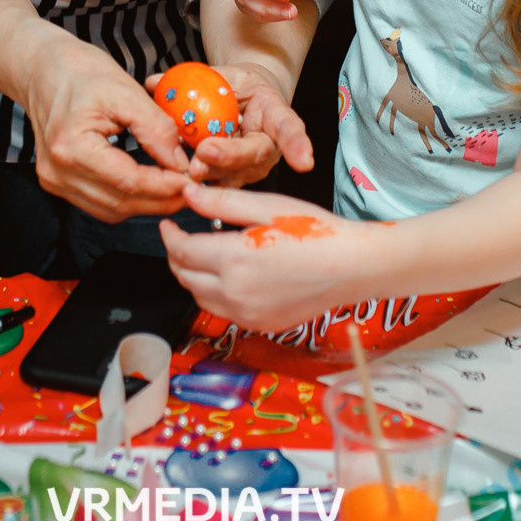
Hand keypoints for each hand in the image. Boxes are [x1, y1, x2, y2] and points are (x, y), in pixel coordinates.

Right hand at [25, 36, 188, 222]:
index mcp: (71, 147)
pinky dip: (127, 199)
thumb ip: (156, 128)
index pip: (128, 182)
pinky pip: (99, 203)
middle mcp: (57, 171)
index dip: (165, 185)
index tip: (192, 180)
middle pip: (120, 203)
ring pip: (111, 210)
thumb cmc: (80, 72)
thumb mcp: (126, 91)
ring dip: (146, 204)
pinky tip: (148, 185)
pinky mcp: (57, 182)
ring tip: (174, 186)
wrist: (43, 68)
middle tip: (192, 188)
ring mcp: (54, 180)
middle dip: (161, 200)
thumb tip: (181, 163)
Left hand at [151, 59, 312, 188]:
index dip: (297, 145)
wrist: (242, 104)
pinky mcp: (233, 181)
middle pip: (254, 156)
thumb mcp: (222, 75)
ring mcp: (251, 168)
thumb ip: (193, 79)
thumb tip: (153, 82)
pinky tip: (181, 181)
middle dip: (229, 157)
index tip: (303, 162)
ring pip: (234, 176)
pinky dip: (198, 184)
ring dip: (210, 174)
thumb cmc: (237, 88)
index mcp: (274, 114)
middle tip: (205, 152)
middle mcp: (268, 147)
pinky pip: (217, 185)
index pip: (289, 127)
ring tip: (189, 170)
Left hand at [160, 183, 389, 331]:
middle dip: (176, 257)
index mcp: (234, 260)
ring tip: (203, 256)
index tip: (169, 225)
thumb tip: (188, 195)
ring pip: (200, 298)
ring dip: (193, 277)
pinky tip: (229, 277)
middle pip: (185, 277)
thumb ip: (221, 203)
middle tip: (181, 239)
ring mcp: (247, 315)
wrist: (351, 266)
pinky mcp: (259, 325)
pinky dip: (215, 294)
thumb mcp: (266, 206)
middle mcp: (236, 293)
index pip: (183, 251)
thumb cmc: (314, 231)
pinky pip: (223, 311)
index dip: (169, 236)